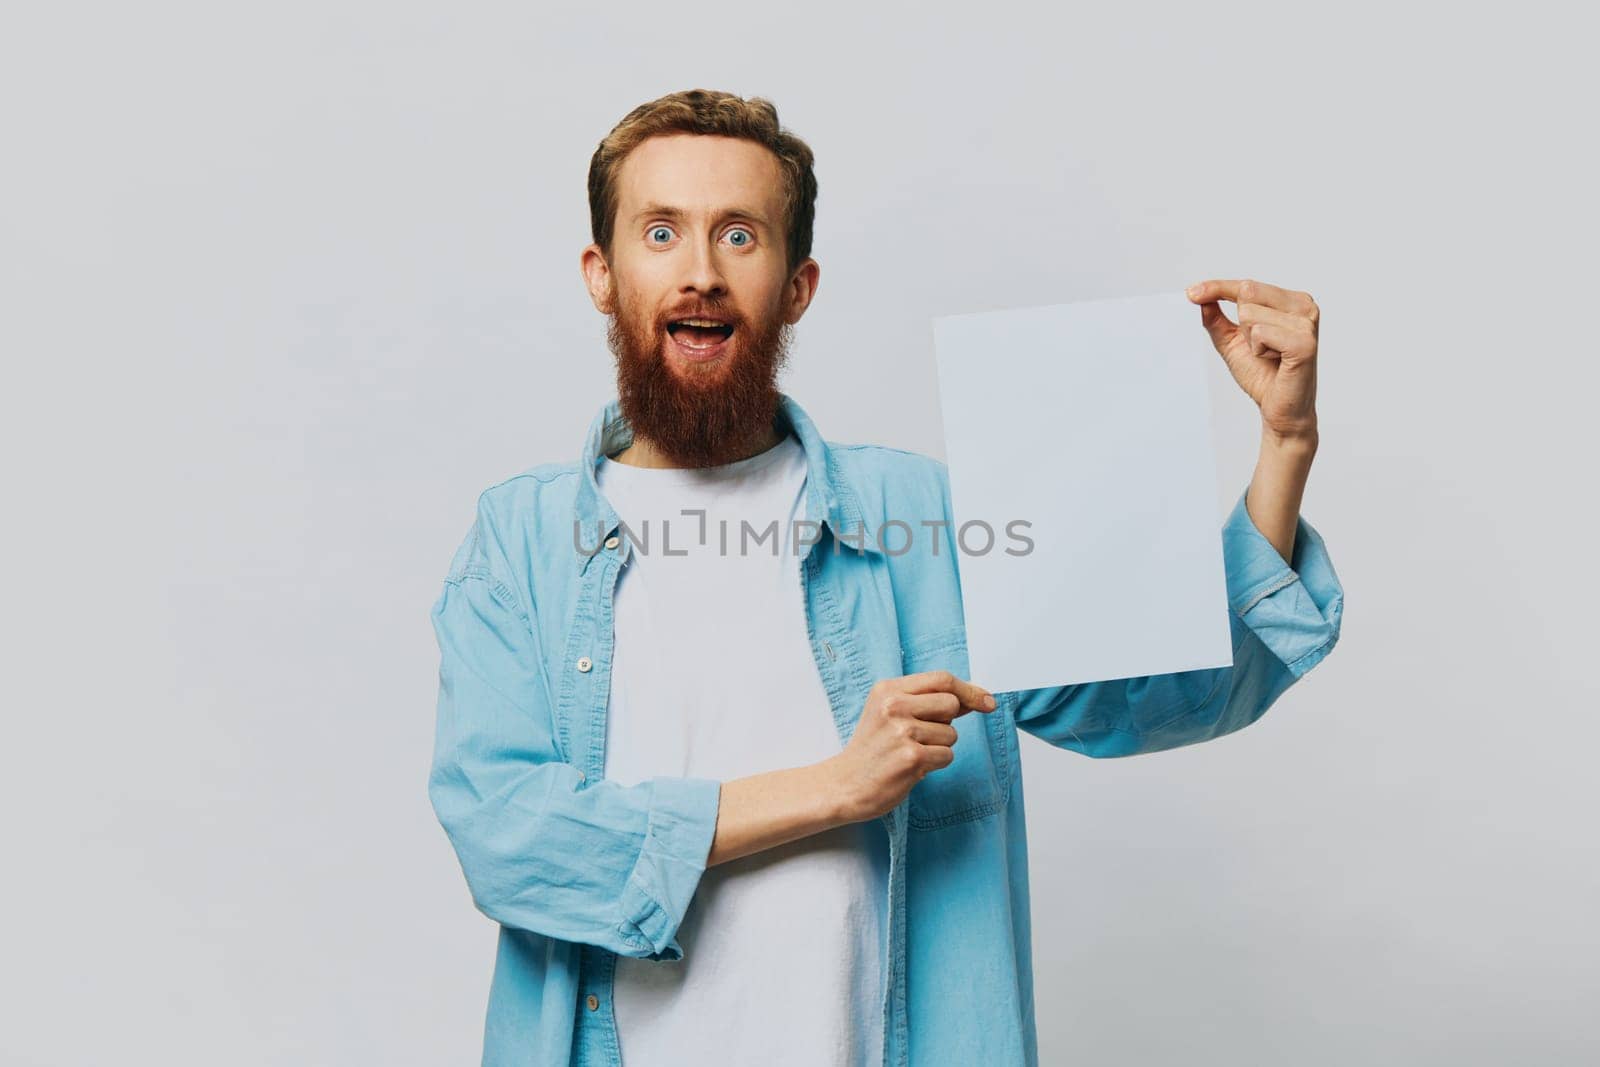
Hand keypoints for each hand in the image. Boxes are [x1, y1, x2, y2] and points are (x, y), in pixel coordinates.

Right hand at [823, 670, 996, 823]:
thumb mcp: (890, 712)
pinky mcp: (911, 758)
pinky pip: (946, 756)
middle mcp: (894, 706)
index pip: (942, 679)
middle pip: (951, 704)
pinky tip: (912, 766)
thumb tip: (977, 698)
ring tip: (910, 752)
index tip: (987, 702)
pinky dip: (935, 763)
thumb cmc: (873, 748)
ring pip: (951, 734)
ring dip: (939, 747)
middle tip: (922, 735)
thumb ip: (928, 701)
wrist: (845, 783)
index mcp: (888, 689)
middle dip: (946, 723)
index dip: (969, 690)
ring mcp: (902, 732)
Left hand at [1186, 278, 1319, 442]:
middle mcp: (1305, 306)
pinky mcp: (1304, 343)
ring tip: (1269, 355)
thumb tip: (1198, 297)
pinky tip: (1275, 361)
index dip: (1217, 287)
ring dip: (1251, 341)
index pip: (1247, 285)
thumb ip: (1216, 319)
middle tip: (1259, 348)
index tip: (1190, 292)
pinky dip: (1259, 350)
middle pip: (1247, 293)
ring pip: (1250, 314)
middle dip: (1241, 325)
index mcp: (1292, 301)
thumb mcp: (1232, 342)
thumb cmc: (1262, 374)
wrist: (1280, 410)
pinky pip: (1260, 333)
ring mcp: (1307, 323)